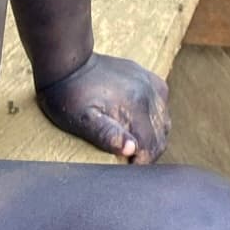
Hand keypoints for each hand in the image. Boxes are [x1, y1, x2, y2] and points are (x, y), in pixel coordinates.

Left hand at [36, 53, 170, 163]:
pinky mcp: (146, 76)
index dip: (141, 163)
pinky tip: (138, 121)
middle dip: (147, 152)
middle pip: (160, 136)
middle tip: (127, 159)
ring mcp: (149, 82)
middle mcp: (148, 92)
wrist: (66, 61)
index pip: (151, 147)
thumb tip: (132, 149)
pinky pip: (161, 102)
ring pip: (164, 121)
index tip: (125, 168)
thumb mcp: (81, 120)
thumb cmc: (69, 95)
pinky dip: (155, 117)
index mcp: (135, 105)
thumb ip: (106, 135)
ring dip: (152, 136)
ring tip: (132, 143)